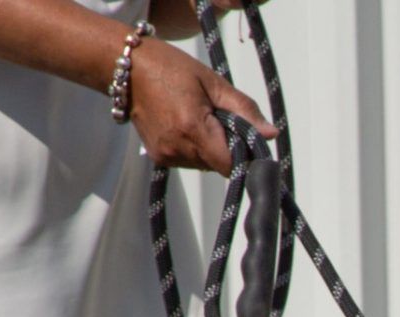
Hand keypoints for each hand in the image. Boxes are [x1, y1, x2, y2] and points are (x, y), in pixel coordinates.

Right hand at [125, 35, 274, 171]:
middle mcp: (177, 148)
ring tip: (198, 118)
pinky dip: (195, 148)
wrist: (127, 68)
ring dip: (211, 148)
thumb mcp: (214, 83)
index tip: (247, 141)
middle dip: (227, 146)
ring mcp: (165, 155)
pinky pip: (189, 161)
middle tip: (218, 118)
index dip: (244, 156)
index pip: (230, 164)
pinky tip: (185, 124)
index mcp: (192, 128)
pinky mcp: (157, 158)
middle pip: (219, 165)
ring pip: (205, 165)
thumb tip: (271, 134)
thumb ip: (244, 110)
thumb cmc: (172, 68)